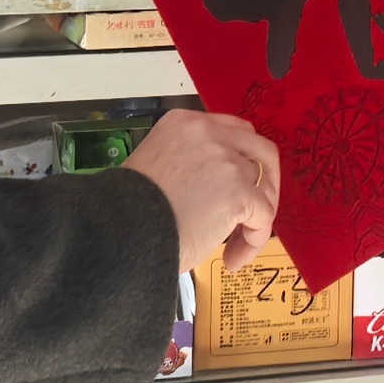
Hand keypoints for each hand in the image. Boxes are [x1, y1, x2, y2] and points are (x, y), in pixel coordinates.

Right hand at [123, 108, 281, 272]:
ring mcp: (226, 159)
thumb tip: (214, 189)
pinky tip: (231, 259)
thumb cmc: (126, 212)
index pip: (232, 132)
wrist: (119, 232)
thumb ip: (188, 166)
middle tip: (254, 214)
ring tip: (235, 246)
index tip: (237, 188)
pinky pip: (263, 217)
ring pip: (264, 187)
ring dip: (256, 217)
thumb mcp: (156, 169)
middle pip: (260, 150)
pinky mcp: (239, 191)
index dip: (241, 161)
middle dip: (265, 183)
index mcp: (183, 123)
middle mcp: (208, 132)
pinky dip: (253, 241)